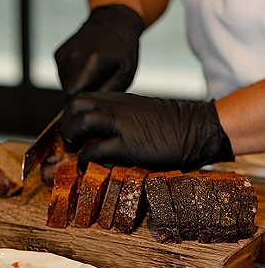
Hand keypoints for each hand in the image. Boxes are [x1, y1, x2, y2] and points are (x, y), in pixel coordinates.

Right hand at [54, 4, 144, 97]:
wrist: (112, 23)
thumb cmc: (123, 49)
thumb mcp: (125, 74)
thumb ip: (107, 93)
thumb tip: (90, 107)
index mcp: (91, 60)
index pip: (76, 95)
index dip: (85, 101)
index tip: (96, 98)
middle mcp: (73, 56)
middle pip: (68, 91)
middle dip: (81, 94)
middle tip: (98, 85)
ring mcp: (63, 55)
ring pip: (65, 84)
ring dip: (77, 85)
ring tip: (93, 74)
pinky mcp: (58, 54)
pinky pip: (63, 75)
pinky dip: (73, 76)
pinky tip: (85, 67)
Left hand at [59, 92, 233, 171]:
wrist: (200, 128)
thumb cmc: (177, 126)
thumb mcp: (144, 113)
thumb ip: (124, 118)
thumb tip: (106, 134)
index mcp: (121, 100)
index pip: (83, 99)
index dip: (72, 115)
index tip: (73, 130)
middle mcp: (118, 107)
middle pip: (76, 106)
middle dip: (67, 125)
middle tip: (71, 142)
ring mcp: (122, 125)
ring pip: (81, 123)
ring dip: (72, 139)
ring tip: (76, 152)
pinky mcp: (128, 145)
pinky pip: (95, 151)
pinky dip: (86, 161)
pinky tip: (88, 168)